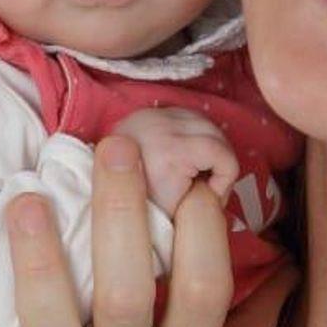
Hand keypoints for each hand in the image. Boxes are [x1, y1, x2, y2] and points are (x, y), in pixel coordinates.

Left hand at [113, 107, 239, 216]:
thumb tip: (223, 200)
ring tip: (192, 176)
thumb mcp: (174, 216)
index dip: (223, 183)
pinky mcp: (151, 111)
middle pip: (218, 137)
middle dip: (218, 167)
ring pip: (207, 125)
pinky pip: (190, 119)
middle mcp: (162, 123)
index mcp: (170, 150)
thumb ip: (204, 207)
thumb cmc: (137, 209)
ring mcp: (155, 113)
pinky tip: (183, 160)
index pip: (224, 156)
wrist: (102, 189)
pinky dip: (194, 138)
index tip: (206, 199)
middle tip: (203, 191)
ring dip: (208, 151)